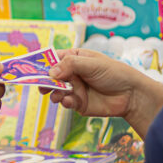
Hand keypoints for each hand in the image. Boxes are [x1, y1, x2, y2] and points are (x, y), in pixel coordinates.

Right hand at [42, 48, 162, 131]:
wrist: (131, 95)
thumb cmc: (115, 73)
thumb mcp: (92, 64)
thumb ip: (70, 66)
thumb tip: (50, 72)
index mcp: (75, 59)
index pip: (53, 58)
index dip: (42, 63)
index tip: (30, 68)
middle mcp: (72, 73)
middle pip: (51, 76)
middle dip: (44, 81)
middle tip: (40, 86)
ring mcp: (74, 89)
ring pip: (56, 91)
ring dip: (54, 93)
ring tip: (59, 95)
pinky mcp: (78, 103)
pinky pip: (66, 102)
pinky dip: (65, 102)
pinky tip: (71, 101)